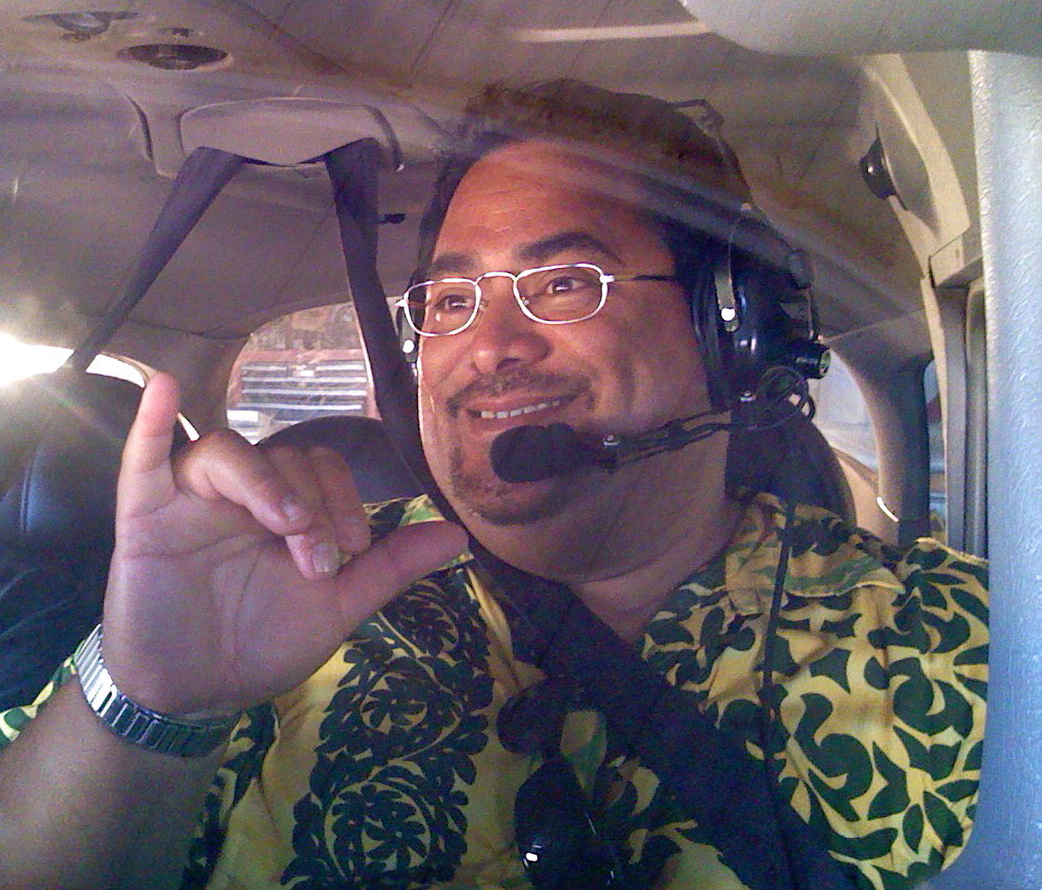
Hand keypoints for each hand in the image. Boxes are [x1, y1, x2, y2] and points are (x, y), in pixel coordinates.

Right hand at [100, 373, 466, 716]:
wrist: (197, 693)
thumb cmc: (264, 644)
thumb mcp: (337, 607)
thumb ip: (391, 567)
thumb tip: (459, 535)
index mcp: (289, 510)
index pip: (323, 468)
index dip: (345, 500)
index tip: (350, 552)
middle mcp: (244, 496)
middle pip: (283, 457)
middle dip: (312, 505)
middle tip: (316, 561)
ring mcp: (192, 501)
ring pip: (229, 453)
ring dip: (264, 480)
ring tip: (285, 524)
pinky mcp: (145, 515)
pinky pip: (144, 458)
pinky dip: (152, 422)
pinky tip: (163, 387)